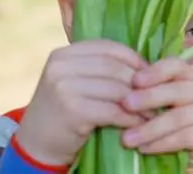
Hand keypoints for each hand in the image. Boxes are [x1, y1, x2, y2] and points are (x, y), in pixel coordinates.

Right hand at [15, 40, 144, 165]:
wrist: (36, 143)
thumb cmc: (64, 109)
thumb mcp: (76, 80)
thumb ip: (100, 67)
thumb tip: (146, 64)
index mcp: (65, 53)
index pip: (109, 48)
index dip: (134, 60)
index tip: (151, 74)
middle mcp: (61, 66)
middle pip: (115, 68)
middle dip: (140, 83)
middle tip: (156, 95)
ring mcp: (64, 87)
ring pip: (117, 89)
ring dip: (139, 102)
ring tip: (152, 111)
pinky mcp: (71, 110)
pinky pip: (112, 111)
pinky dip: (130, 118)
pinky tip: (139, 124)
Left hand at [121, 58, 192, 171]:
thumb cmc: (177, 114)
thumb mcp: (166, 98)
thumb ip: (151, 89)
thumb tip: (120, 88)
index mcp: (192, 75)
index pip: (175, 66)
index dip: (155, 71)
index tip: (134, 81)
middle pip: (177, 90)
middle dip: (149, 98)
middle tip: (125, 105)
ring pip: (178, 117)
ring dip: (149, 128)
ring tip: (126, 138)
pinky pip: (183, 137)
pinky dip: (160, 143)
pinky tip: (143, 148)